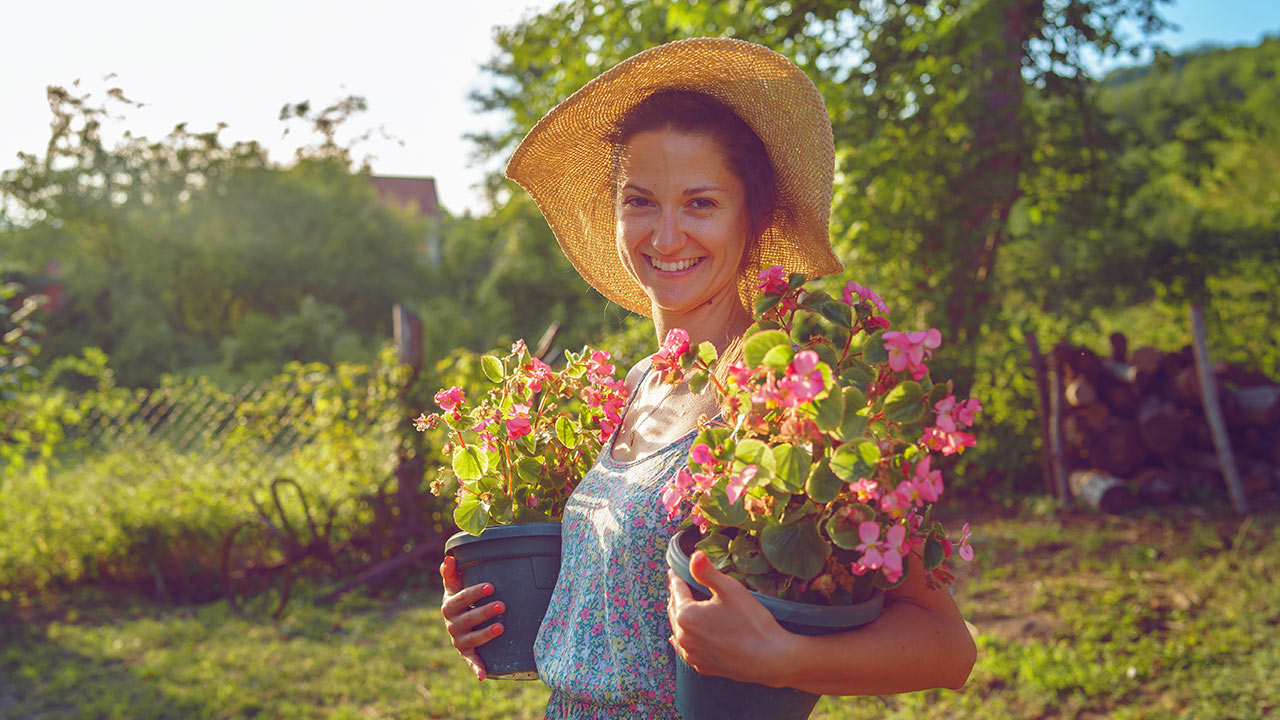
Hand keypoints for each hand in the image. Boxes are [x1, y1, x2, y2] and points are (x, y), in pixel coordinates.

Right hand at [440, 555, 504, 680]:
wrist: (457, 619)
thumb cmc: (459, 598)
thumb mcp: (454, 585)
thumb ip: (450, 573)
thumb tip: (449, 558)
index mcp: (448, 606)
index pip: (460, 599)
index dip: (473, 593)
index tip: (491, 586)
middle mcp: (451, 625)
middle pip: (467, 619)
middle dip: (484, 612)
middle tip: (502, 605)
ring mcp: (458, 640)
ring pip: (471, 639)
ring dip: (485, 634)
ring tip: (502, 628)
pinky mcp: (466, 653)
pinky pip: (470, 661)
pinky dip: (475, 668)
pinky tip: (482, 676)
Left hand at [667, 550, 797, 686]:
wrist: (770, 658)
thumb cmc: (752, 622)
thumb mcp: (731, 589)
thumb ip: (707, 572)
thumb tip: (694, 554)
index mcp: (687, 615)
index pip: (677, 591)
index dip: (676, 578)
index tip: (673, 571)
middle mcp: (684, 636)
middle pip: (674, 611)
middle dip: (675, 597)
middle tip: (676, 586)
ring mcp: (693, 654)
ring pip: (678, 630)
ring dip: (678, 617)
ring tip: (677, 607)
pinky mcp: (703, 666)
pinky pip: (686, 650)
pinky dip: (682, 639)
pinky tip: (678, 638)